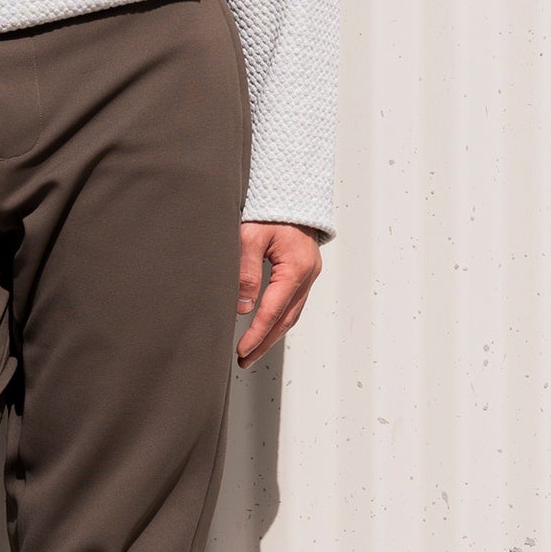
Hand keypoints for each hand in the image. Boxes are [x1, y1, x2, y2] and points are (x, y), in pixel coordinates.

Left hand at [235, 222, 321, 366]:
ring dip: (273, 334)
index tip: (241, 351)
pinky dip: (279, 318)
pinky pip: (293, 302)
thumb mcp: (250, 236)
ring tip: (253, 351)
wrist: (291, 191)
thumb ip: (245, 271)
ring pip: (292, 313)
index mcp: (295, 268)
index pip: (273, 311)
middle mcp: (307, 275)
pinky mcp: (304, 271)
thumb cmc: (270, 209)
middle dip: (265, 343)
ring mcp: (309, 274)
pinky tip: (266, 327)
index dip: (256, 334)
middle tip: (245, 360)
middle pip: (286, 319)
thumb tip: (243, 307)